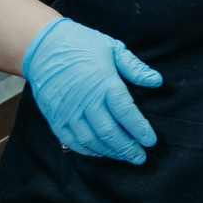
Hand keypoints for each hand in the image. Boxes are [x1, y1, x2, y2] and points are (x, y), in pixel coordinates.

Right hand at [21, 17, 162, 164]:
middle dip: (127, 148)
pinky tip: (99, 153)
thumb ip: (135, 67)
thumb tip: (157, 81)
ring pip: (92, 140)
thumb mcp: (113, 48)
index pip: (126, 113)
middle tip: (140, 157)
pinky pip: (72, 140)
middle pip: (110, 132)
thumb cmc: (83, 45)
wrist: (44, 48)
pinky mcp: (55, 118)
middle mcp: (86, 102)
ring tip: (124, 157)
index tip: (151, 141)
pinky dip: (87, 150)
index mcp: (105, 84)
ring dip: (110, 152)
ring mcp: (69, 112)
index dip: (140, 130)